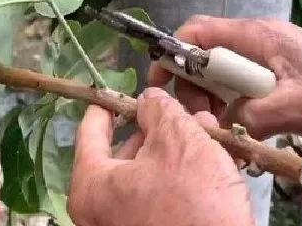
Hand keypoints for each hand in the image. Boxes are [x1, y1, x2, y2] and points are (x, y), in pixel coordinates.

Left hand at [67, 87, 251, 225]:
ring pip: (148, 173)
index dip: (109, 104)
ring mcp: (126, 225)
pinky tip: (211, 159)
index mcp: (91, 184)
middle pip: (124, 152)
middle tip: (179, 110)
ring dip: (176, 149)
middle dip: (156, 128)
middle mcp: (100, 209)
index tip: (122, 89)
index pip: (91, 130)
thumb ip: (159, 111)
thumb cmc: (192, 203)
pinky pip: (161, 196)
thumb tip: (149, 100)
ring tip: (205, 130)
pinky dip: (181, 175)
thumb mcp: (178, 142)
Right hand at [148, 15, 301, 140]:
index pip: (197, 30)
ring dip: (211, 97)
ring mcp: (265, 54)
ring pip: (219, 71)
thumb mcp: (299, 107)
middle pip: (203, 54)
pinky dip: (231, 102)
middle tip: (201, 118)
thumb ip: (254, 115)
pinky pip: (239, 82)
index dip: (171, 52)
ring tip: (221, 125)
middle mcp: (254, 40)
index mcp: (255, 36)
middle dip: (192, 85)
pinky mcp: (274, 70)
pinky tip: (238, 124)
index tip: (158, 81)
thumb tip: (225, 126)